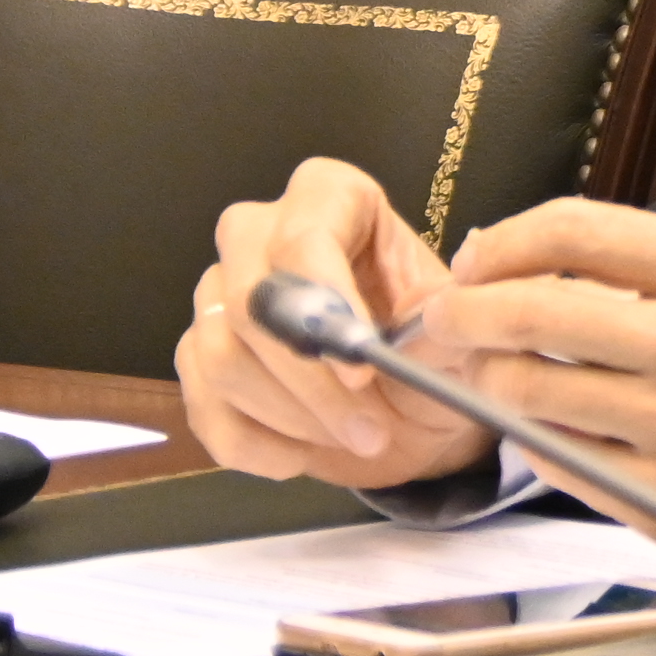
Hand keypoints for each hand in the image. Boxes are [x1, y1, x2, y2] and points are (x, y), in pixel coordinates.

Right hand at [175, 158, 486, 491]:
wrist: (411, 410)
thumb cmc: (435, 352)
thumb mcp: (457, 331)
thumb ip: (442, 319)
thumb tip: (427, 321)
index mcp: (330, 197)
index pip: (303, 237)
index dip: (327, 306)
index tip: (363, 373)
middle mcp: (259, 232)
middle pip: (250, 301)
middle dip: (309, 380)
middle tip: (369, 430)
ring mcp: (219, 294)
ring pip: (221, 356)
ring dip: (291, 416)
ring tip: (353, 438)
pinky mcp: (198, 357)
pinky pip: (203, 403)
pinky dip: (254, 445)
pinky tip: (300, 457)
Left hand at [408, 201, 655, 557]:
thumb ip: (623, 257)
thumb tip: (494, 255)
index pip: (572, 231)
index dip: (500, 243)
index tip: (474, 260)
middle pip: (533, 311)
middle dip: (464, 311)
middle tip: (446, 316)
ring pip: (524, 389)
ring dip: (483, 377)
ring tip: (487, 371)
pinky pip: (548, 453)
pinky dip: (524, 432)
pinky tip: (535, 418)